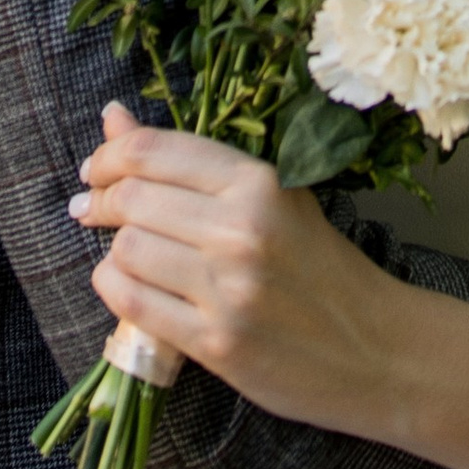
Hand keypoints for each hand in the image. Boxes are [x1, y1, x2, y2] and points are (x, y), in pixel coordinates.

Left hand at [70, 106, 406, 432]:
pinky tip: (124, 284)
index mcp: (259, 184)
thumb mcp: (273, 199)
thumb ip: (192, 162)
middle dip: (101, 199)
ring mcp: (229, 290)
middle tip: (90, 207)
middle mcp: (242, 231)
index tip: (95, 168)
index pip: (154, 151)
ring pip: (128, 251)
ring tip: (124, 252)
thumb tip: (112, 117)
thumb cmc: (323, 268)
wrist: (378, 351)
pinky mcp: (217, 344)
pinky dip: (116, 288)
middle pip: (133, 199)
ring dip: (113, 249)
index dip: (109, 155)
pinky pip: (134, 305)